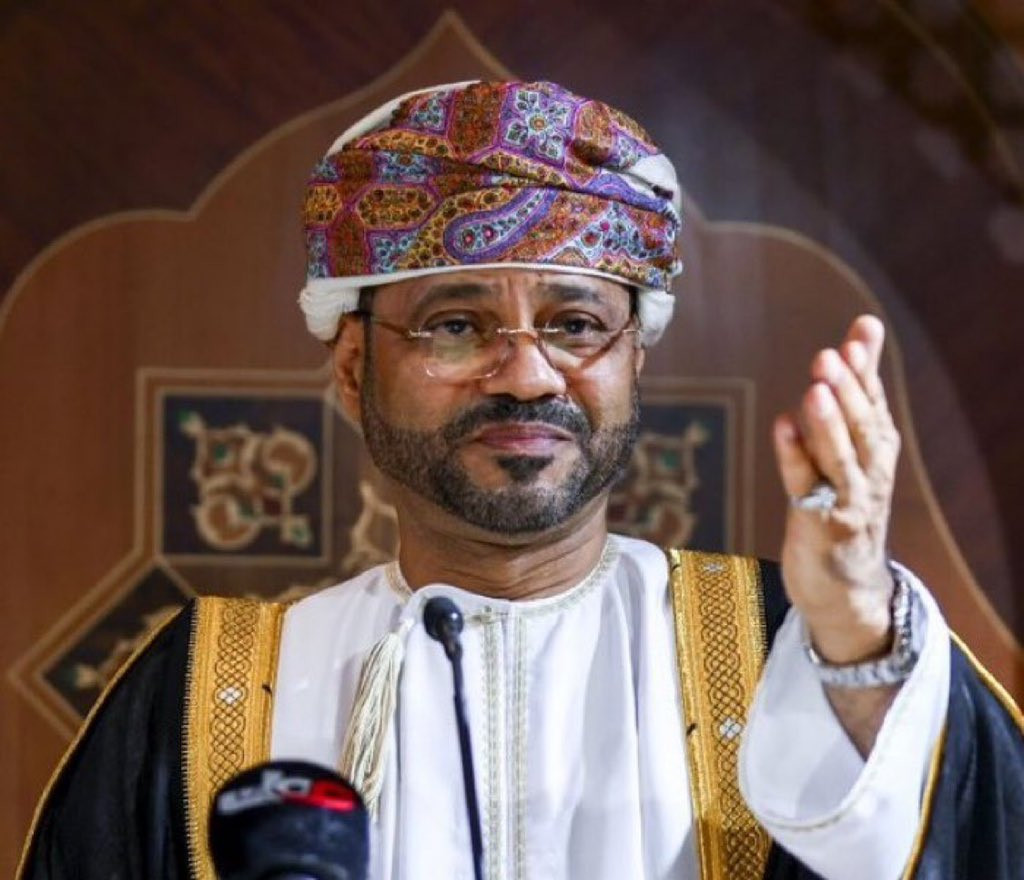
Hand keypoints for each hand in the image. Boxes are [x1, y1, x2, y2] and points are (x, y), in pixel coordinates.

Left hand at [773, 315, 900, 664]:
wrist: (846, 589)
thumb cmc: (844, 508)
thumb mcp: (854, 450)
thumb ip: (852, 396)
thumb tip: (858, 336)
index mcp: (878, 452)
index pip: (875, 403)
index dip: (866, 368)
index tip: (861, 331)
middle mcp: (870, 474)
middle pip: (862, 427)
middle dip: (848, 389)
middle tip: (833, 354)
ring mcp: (848, 503)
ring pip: (841, 457)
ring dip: (828, 422)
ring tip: (816, 386)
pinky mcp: (820, 527)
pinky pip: (805, 487)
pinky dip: (794, 456)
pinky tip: (782, 426)